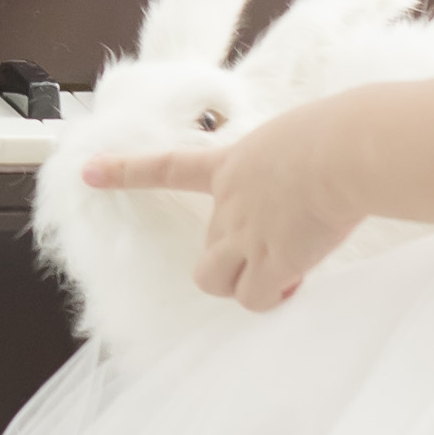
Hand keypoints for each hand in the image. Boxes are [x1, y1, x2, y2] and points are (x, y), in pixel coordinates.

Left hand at [82, 97, 377, 310]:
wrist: (345, 151)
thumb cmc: (336, 135)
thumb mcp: (295, 137)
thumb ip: (285, 163)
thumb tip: (314, 178)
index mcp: (231, 164)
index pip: (167, 166)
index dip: (125, 171)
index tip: (88, 170)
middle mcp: (229, 203)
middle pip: (209, 246)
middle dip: (238, 256)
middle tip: (281, 246)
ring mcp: (245, 235)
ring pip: (215, 280)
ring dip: (243, 283)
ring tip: (281, 273)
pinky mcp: (270, 262)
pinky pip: (255, 299)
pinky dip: (273, 297)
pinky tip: (296, 281)